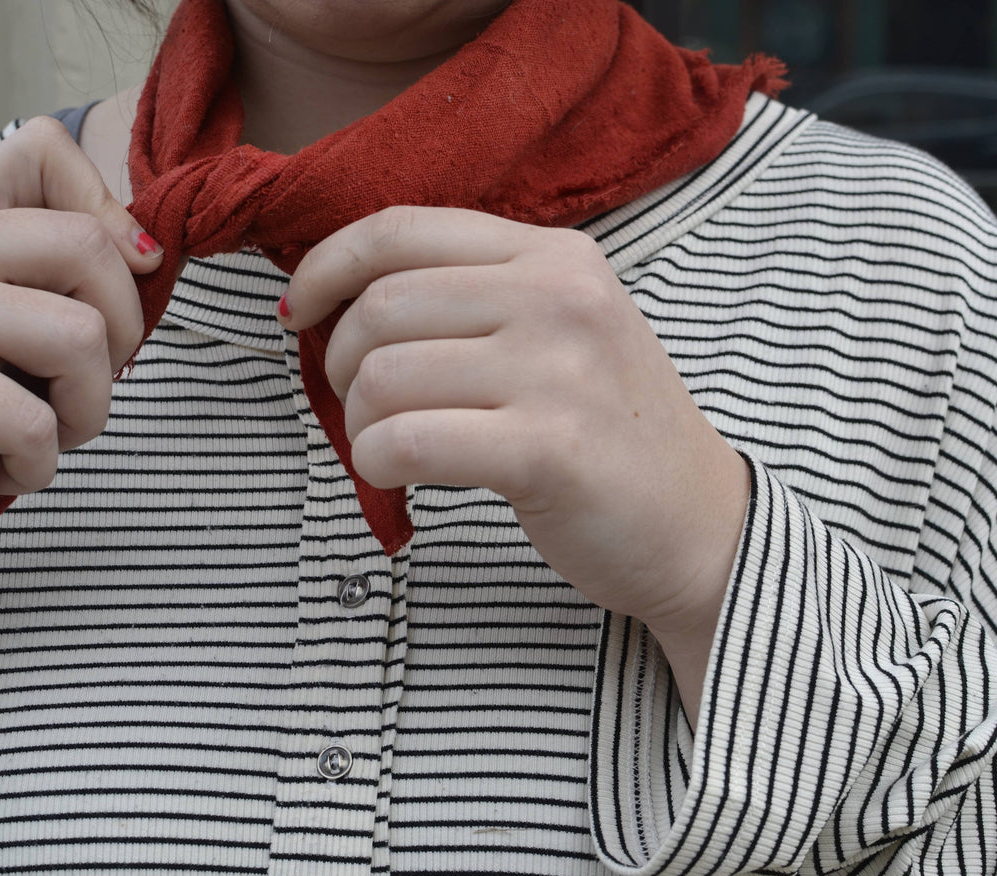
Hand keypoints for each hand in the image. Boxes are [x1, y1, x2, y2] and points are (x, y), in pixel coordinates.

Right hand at [0, 117, 160, 786]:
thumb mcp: (10, 340)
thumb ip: (61, 286)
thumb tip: (152, 252)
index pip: (44, 147)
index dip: (110, 212)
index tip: (111, 292)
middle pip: (91, 246)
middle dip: (121, 338)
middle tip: (79, 393)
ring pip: (79, 336)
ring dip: (86, 413)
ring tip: (40, 440)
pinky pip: (34, 419)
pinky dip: (39, 466)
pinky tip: (2, 472)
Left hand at [280, 207, 749, 719]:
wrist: (698, 525)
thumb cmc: (608, 432)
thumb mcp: (561, 330)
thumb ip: (472, 298)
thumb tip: (335, 300)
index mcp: (555, 257)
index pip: (401, 229)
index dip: (326, 266)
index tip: (298, 311)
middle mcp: (560, 298)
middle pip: (380, 307)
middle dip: (338, 366)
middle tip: (359, 408)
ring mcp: (558, 371)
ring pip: (382, 377)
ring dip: (359, 426)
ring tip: (388, 451)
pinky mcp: (547, 450)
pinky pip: (405, 442)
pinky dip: (376, 466)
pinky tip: (398, 483)